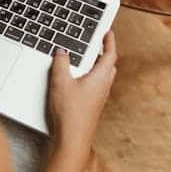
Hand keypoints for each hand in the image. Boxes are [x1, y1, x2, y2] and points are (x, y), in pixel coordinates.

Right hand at [46, 31, 116, 151]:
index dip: (109, 41)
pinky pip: (94, 85)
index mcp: (100, 77)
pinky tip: (75, 79)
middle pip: (108, 65)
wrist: (72, 139)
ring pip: (102, 76)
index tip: (108, 31)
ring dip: (96, 65)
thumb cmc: (70, 113)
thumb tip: (61, 52)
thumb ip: (61, 63)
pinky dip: (89, 76)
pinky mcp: (91, 105)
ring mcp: (98, 97)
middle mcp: (103, 87)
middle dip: (103, 52)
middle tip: (97, 43)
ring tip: (85, 58)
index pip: (110, 54)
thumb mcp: (61, 82)